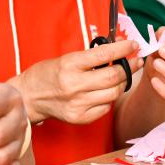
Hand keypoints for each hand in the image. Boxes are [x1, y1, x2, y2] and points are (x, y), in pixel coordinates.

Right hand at [11, 40, 142, 125]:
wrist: (29, 96)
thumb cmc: (47, 74)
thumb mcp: (67, 58)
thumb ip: (91, 56)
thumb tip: (118, 48)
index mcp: (70, 65)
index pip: (104, 55)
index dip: (123, 49)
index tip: (133, 45)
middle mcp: (74, 85)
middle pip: (113, 77)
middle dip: (129, 68)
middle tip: (135, 62)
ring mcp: (78, 104)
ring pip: (113, 94)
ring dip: (121, 83)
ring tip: (122, 76)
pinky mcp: (80, 118)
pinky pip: (105, 108)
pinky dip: (109, 98)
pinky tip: (106, 92)